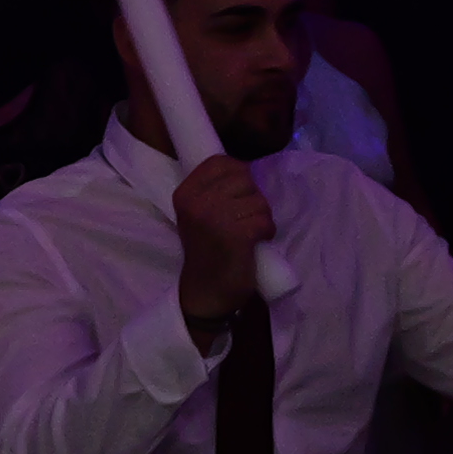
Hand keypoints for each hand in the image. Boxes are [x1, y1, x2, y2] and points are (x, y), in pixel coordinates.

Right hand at [171, 152, 275, 318]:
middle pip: (244, 178)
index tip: (239, 195)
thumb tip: (246, 170)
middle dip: (253, 197)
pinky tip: (256, 242)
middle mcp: (197, 203)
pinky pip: (264, 220)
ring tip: (250, 232)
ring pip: (258, 200)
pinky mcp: (236, 236)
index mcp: (185, 193)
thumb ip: (213, 190)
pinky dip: (267, 231)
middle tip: (245, 218)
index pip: (220, 161)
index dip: (238, 173)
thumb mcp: (198, 214)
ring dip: (261, 216)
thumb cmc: (207, 251)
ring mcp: (215, 219)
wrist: (206, 292)